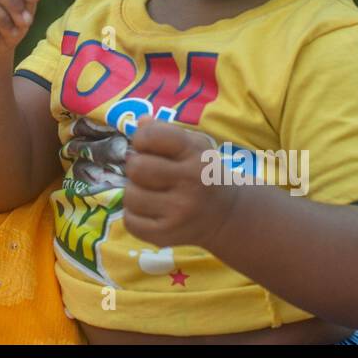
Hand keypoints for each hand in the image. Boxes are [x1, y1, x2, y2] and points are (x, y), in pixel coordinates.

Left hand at [122, 117, 238, 248]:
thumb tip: (139, 122)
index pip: (150, 135)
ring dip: (134, 193)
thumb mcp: (192, 145)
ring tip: (150, 193)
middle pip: (136, 167)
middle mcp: (190, 182)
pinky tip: (151, 211)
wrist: (227, 214)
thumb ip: (163, 131)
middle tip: (148, 173)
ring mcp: (180, 211)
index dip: (142, 139)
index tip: (148, 147)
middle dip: (136, 167)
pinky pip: (130, 221)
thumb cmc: (201, 172)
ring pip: (130, 196)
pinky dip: (134, 216)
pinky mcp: (168, 235)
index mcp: (195, 153)